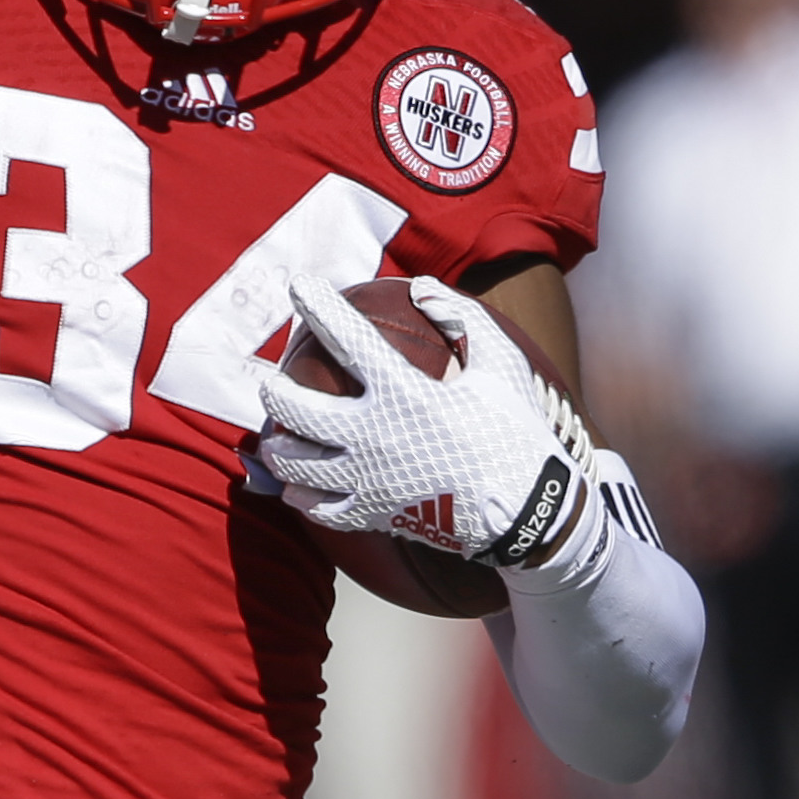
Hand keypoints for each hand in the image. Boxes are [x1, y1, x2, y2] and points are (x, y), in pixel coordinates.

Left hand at [257, 275, 596, 572]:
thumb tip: (420, 286)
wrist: (526, 510)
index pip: (349, 337)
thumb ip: (462, 318)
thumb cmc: (515, 430)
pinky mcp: (372, 514)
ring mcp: (368, 479)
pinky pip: (316, 507)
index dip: (319, 306)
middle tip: (272, 382)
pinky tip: (295, 484)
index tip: (299, 284)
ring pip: (295, 462)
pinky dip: (298, 493)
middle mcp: (375, 435)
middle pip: (295, 409)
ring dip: (278, 444)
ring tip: (276, 435)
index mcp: (405, 393)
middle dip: (275, 390)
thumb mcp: (501, 365)